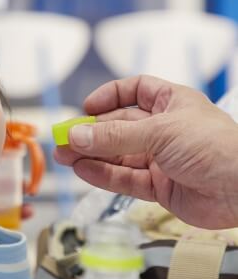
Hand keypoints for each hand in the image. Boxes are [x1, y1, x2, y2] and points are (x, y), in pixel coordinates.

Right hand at [54, 75, 237, 228]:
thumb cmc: (215, 147)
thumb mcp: (160, 132)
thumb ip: (115, 136)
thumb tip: (76, 136)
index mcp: (171, 103)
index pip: (136, 91)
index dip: (110, 96)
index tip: (87, 106)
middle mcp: (164, 129)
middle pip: (119, 126)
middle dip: (91, 132)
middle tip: (63, 138)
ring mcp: (161, 159)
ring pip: (117, 155)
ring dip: (90, 155)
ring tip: (63, 157)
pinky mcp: (160, 186)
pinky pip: (125, 178)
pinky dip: (103, 175)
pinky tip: (83, 171)